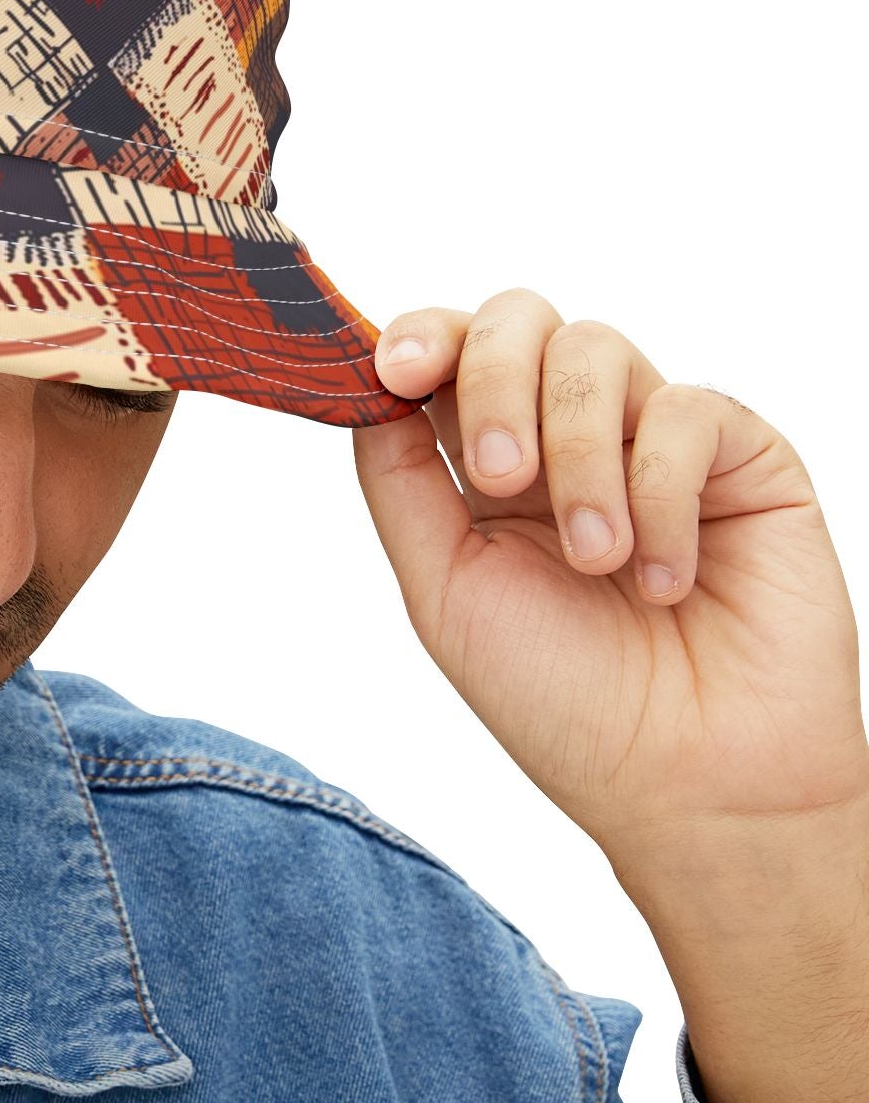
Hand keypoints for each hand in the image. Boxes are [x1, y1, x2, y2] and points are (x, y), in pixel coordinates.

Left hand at [350, 289, 868, 1102]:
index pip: (447, 354)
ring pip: (596, 351)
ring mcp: (651, 438)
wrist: (689, 782)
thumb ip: (400, 482)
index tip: (391, 367)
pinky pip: (686, 410)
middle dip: (493, 381)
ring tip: (594, 562)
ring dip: (578, 457)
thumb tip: (363, 391)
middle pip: (517, 320)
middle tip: (501, 478)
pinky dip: (659, 493)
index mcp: (485, 468)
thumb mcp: (442, 588)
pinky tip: (662, 580)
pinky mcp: (740, 454)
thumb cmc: (564, 702)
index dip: (418, 337)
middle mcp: (566, 438)